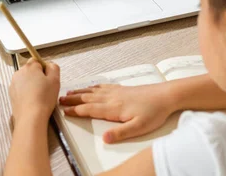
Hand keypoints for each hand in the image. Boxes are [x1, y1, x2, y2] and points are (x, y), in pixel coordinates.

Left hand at [9, 59, 60, 124]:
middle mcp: (19, 72)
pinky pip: (20, 89)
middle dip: (38, 76)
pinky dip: (26, 92)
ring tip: (39, 96)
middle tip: (45, 88)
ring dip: (31, 84)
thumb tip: (49, 65)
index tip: (48, 78)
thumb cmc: (44, 98)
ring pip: (25, 80)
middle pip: (30, 70)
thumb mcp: (55, 80)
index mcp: (30, 66)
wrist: (30, 117)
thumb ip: (53, 67)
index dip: (44, 69)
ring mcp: (13, 83)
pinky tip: (32, 101)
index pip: (37, 60)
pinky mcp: (11, 94)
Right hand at [59, 83, 176, 143]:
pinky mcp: (122, 89)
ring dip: (80, 92)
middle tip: (60, 100)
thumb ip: (120, 133)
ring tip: (69, 92)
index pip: (90, 109)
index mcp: (113, 108)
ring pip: (93, 91)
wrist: (166, 95)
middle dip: (73, 100)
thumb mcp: (139, 128)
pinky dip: (93, 87)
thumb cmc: (154, 112)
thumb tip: (104, 139)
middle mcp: (112, 98)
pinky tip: (91, 87)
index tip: (64, 111)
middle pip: (88, 98)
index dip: (76, 110)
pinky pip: (103, 86)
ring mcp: (117, 92)